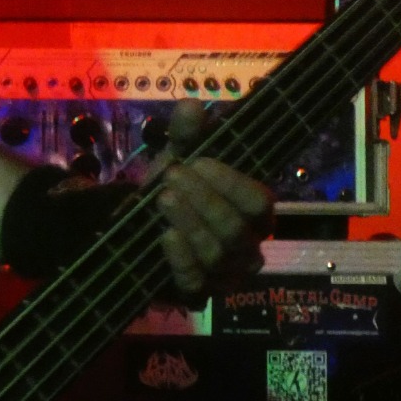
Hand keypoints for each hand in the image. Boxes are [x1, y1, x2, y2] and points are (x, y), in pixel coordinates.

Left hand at [152, 100, 272, 294]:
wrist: (142, 223)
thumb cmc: (174, 188)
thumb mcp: (177, 156)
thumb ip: (186, 133)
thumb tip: (190, 106)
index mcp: (254, 212)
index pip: (259, 202)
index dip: (229, 182)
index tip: (196, 160)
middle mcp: (248, 247)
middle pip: (236, 229)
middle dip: (202, 200)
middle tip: (171, 177)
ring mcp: (226, 275)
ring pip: (217, 255)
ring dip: (187, 222)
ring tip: (162, 198)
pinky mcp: (200, 293)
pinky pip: (197, 282)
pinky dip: (179, 257)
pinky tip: (164, 236)